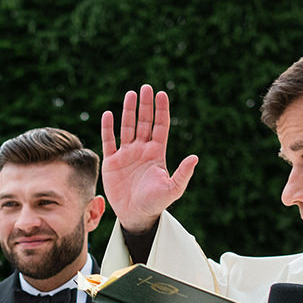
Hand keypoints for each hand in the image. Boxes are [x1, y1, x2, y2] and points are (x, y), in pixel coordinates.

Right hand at [100, 84, 198, 232]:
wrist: (136, 215)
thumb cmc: (156, 203)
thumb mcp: (173, 189)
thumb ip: (183, 173)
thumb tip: (195, 157)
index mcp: (157, 153)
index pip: (160, 126)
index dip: (161, 110)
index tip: (162, 94)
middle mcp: (142, 150)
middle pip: (144, 122)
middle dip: (145, 105)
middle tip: (146, 87)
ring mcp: (126, 155)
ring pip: (127, 127)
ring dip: (128, 111)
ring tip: (130, 94)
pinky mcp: (112, 162)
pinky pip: (109, 141)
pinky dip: (108, 128)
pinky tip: (108, 114)